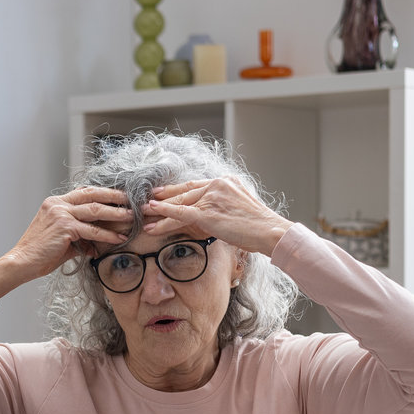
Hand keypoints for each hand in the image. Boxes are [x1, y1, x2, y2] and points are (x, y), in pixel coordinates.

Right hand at [0, 187, 129, 299]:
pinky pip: (92, 230)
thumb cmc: (39, 253)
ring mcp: (61, 214)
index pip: (84, 192)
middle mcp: (58, 204)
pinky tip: (119, 238)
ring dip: (116, 214)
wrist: (21, 262)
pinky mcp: (65, 227)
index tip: (120, 197)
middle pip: (92, 195)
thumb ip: (79, 237)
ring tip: (131, 218)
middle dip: (115, 197)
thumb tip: (95, 244)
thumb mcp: (61, 239)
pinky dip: (108, 234)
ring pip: (95, 210)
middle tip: (132, 201)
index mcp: (55, 203)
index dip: (104, 193)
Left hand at [143, 177, 293, 256]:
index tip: (163, 192)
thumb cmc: (258, 226)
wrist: (269, 231)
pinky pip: (181, 212)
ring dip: (159, 209)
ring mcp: (212, 197)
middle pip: (185, 191)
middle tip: (147, 199)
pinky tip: (153, 212)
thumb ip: (224, 206)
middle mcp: (218, 185)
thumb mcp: (239, 209)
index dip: (178, 189)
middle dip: (164, 196)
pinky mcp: (208, 212)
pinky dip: (165, 212)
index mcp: (226, 182)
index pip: (196, 185)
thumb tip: (213, 215)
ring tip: (143, 212)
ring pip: (180, 203)